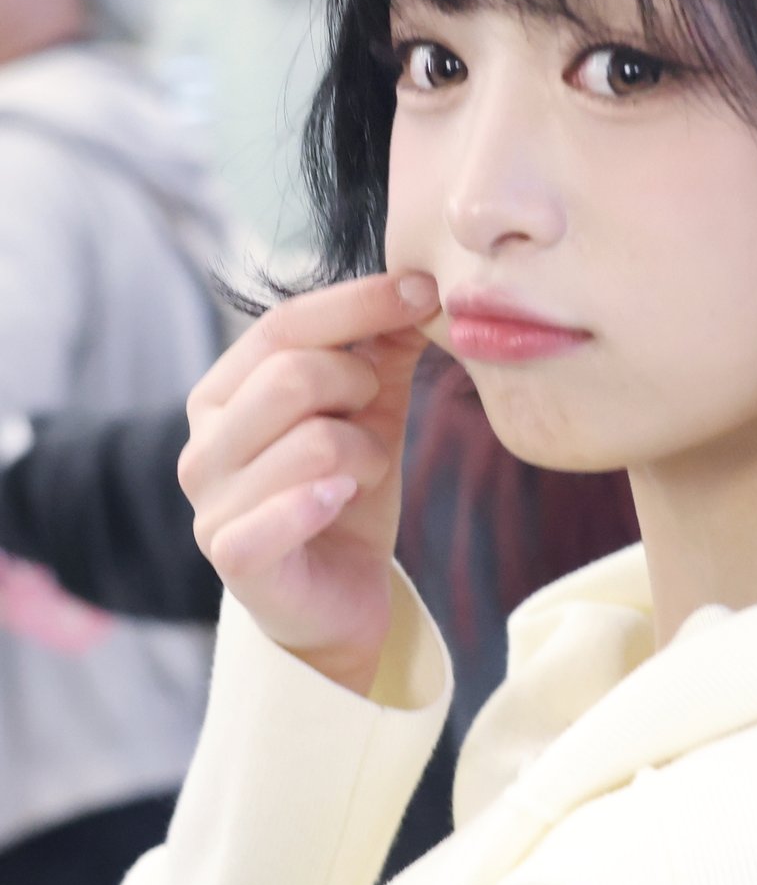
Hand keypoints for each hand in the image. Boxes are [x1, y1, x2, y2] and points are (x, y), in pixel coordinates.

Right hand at [177, 270, 441, 690]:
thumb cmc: (346, 494)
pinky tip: (341, 501)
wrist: (340, 598)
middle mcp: (203, 441)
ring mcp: (210, 501)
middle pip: (294, 375)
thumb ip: (384, 349)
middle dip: (359, 390)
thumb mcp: (371, 412)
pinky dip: (325, 501)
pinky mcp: (233, 556)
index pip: (285, 324)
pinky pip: (284, 512)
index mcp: (224, 392)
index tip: (425, 291)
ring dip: (363, 455)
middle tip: (376, 419)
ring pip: (312, 441)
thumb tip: (422, 285)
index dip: (358, 303)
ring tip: (362, 476)